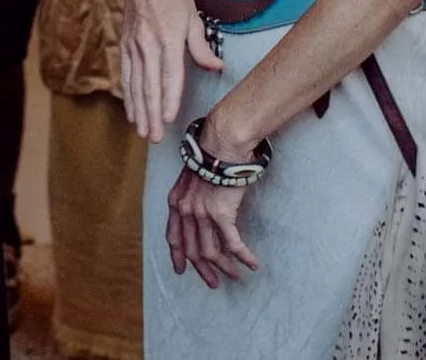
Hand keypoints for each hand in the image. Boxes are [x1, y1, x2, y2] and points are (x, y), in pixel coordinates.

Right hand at [123, 0, 221, 142]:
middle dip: (152, 114)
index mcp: (167, 37)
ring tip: (143, 132)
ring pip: (135, 85)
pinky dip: (128, 97)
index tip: (168, 118)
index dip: (169, 98)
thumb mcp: (192, 15)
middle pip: (149, 85)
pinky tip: (132, 113)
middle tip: (155, 137)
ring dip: (139, 111)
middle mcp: (147, 44)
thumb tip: (215, 67)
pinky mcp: (125, 46)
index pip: (169, 74)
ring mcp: (133, 46)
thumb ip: (201, 46)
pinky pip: (126, 76)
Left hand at [165, 157, 259, 287]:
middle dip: (202, 270)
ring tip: (234, 275)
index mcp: (176, 201)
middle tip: (213, 282)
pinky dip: (243, 257)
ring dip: (224, 267)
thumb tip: (198, 209)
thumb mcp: (191, 177)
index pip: (173, 237)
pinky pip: (232, 244)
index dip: (176, 256)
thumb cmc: (211, 155)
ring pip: (210, 252)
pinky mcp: (221, 214)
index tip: (181, 270)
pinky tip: (252, 264)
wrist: (222, 144)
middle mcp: (185, 210)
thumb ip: (191, 196)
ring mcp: (202, 214)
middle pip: (191, 250)